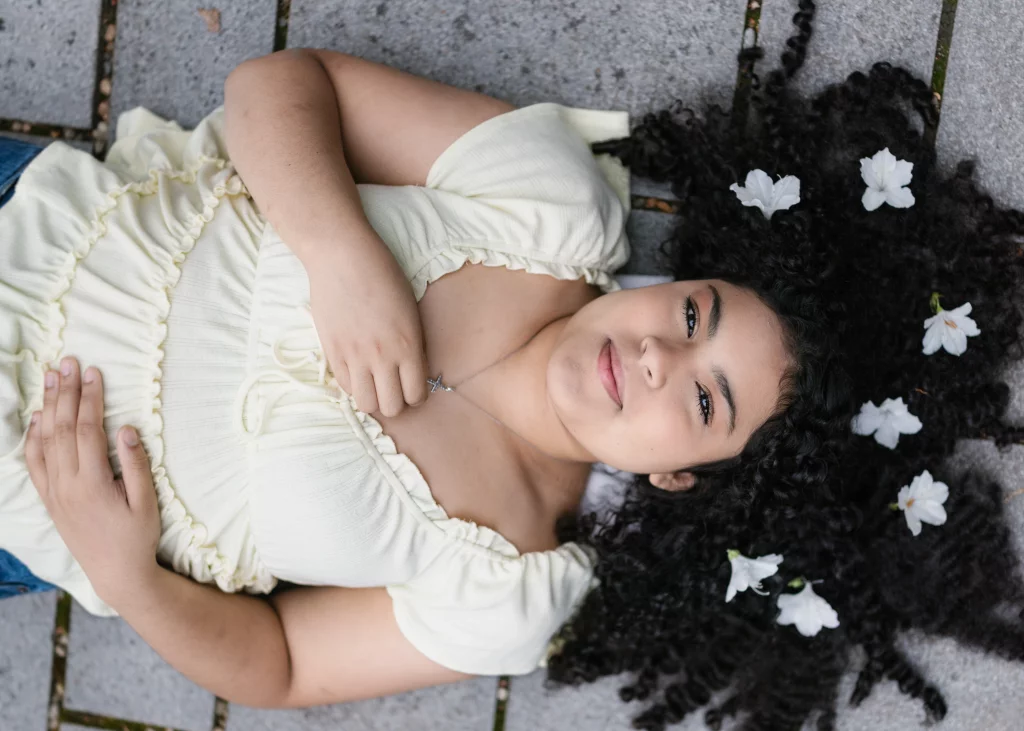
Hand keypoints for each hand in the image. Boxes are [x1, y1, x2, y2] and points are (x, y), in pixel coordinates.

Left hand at [25, 357, 160, 603]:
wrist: (116, 573)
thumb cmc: (137, 537)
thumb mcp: (146, 502)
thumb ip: (134, 464)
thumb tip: (126, 428)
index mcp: (92, 483)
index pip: (87, 430)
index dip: (90, 399)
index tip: (93, 372)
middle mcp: (66, 485)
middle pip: (61, 428)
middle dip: (66, 392)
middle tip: (68, 362)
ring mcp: (53, 492)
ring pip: (45, 441)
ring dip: (48, 407)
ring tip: (52, 379)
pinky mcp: (49, 499)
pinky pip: (34, 462)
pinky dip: (33, 436)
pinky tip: (38, 417)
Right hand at [307, 244, 428, 416]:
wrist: (342, 256)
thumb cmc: (382, 274)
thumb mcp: (410, 309)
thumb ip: (412, 343)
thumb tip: (411, 369)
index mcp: (408, 345)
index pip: (416, 395)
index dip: (416, 396)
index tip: (413, 388)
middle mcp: (382, 357)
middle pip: (392, 408)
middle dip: (396, 403)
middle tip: (394, 389)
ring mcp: (354, 357)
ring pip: (366, 404)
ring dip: (373, 399)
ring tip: (374, 385)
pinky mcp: (332, 352)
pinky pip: (345, 386)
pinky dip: (354, 385)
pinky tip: (357, 372)